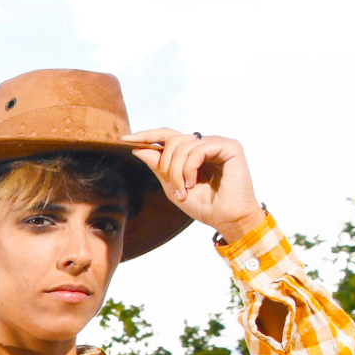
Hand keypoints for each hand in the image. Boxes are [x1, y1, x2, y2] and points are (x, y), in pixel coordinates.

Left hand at [124, 129, 261, 243]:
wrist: (227, 219)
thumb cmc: (205, 206)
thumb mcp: (172, 186)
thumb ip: (158, 167)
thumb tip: (137, 148)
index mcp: (193, 151)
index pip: (167, 135)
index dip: (146, 135)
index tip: (124, 140)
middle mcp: (205, 143)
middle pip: (172, 140)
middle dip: (165, 165)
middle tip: (173, 189)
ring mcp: (218, 143)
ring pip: (182, 146)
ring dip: (176, 172)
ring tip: (184, 191)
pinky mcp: (230, 146)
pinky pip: (197, 149)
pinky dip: (189, 168)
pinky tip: (193, 183)